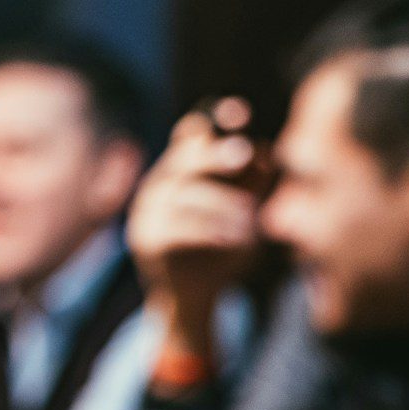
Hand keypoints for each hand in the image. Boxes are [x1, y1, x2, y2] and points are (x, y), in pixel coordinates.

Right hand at [128, 97, 271, 358]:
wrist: (195, 294)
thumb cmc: (225, 244)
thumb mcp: (246, 208)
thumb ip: (253, 180)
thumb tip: (262, 153)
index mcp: (183, 166)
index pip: (193, 131)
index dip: (215, 119)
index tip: (241, 114)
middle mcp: (160, 182)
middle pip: (185, 158)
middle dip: (216, 154)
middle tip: (244, 154)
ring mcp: (148, 210)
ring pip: (186, 196)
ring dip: (223, 206)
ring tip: (251, 221)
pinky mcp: (146, 239)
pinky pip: (179, 229)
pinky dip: (211, 233)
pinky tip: (235, 239)